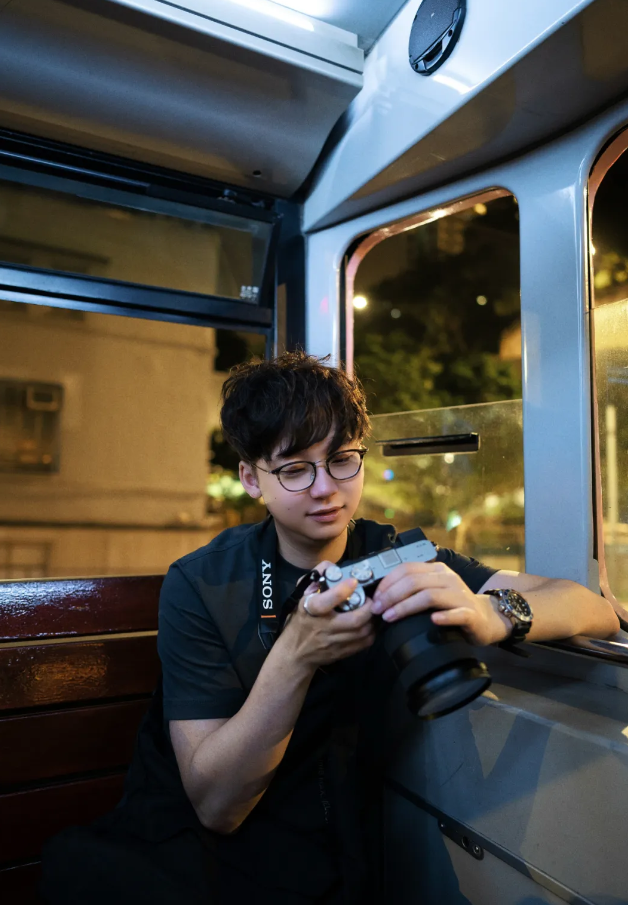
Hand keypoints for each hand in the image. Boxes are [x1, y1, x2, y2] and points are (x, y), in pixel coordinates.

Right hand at [280, 561, 375, 668]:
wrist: (295, 653)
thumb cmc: (300, 620)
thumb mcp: (301, 596)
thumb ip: (315, 579)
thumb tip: (332, 567)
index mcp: (310, 611)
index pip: (324, 602)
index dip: (341, 591)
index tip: (353, 581)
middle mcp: (323, 628)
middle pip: (354, 621)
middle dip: (368, 608)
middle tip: (370, 599)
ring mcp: (333, 643)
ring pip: (363, 632)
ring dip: (372, 620)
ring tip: (371, 611)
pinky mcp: (341, 653)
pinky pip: (364, 643)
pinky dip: (371, 632)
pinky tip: (369, 625)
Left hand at [371, 561, 510, 646]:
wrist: (486, 618)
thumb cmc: (452, 605)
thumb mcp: (432, 590)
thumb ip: (413, 588)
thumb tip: (381, 596)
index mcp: (436, 570)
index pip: (406, 569)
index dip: (387, 583)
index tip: (375, 598)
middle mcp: (447, 579)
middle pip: (414, 582)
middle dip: (391, 595)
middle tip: (378, 610)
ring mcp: (460, 595)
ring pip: (429, 596)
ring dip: (406, 606)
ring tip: (390, 618)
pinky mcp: (470, 614)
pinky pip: (456, 614)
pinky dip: (443, 617)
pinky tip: (432, 621)